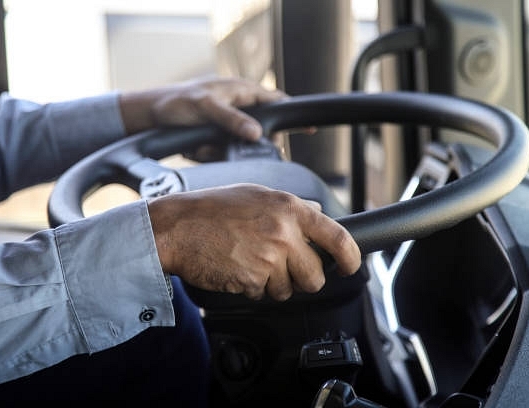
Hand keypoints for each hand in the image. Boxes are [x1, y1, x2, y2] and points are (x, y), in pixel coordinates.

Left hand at [118, 76, 287, 139]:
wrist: (151, 114)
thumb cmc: (178, 102)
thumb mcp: (206, 107)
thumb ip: (232, 119)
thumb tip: (257, 133)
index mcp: (241, 91)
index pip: (275, 102)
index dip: (291, 115)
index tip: (310, 128)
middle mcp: (238, 107)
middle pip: (260, 129)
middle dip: (249, 143)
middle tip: (233, 148)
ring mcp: (228, 123)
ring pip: (241, 145)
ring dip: (223, 150)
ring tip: (203, 145)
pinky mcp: (217, 137)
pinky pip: (224, 151)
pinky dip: (212, 153)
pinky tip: (197, 148)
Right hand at [148, 184, 361, 300]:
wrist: (177, 227)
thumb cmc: (211, 209)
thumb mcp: (256, 194)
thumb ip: (290, 206)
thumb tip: (318, 213)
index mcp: (288, 208)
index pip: (337, 236)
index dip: (350, 257)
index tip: (351, 266)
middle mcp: (283, 233)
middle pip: (315, 275)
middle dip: (302, 278)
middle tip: (282, 267)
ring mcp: (268, 258)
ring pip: (289, 290)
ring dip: (274, 284)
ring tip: (252, 262)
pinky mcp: (252, 280)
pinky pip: (263, 294)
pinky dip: (253, 288)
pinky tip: (238, 268)